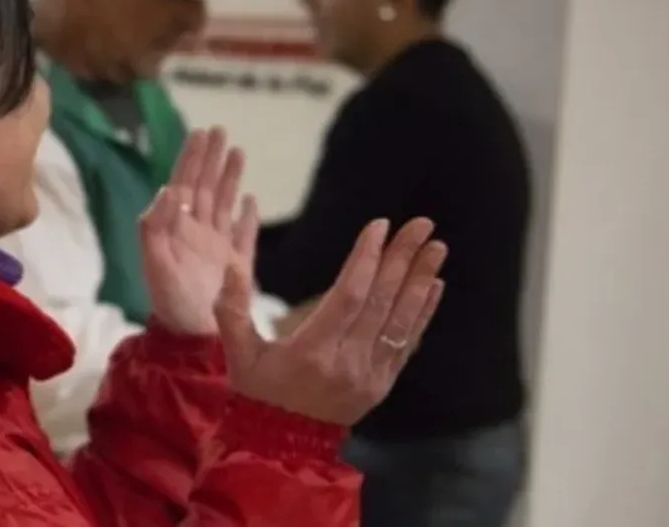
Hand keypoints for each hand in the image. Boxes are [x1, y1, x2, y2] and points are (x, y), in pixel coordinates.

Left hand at [141, 128, 258, 335]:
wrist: (193, 336)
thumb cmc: (169, 301)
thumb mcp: (154, 262)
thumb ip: (155, 225)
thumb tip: (169, 189)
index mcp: (176, 228)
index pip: (183, 184)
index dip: (191, 158)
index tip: (201, 133)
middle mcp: (196, 232)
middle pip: (205, 187)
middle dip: (211, 158)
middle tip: (220, 130)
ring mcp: (217, 247)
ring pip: (224, 203)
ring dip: (230, 178)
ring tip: (238, 151)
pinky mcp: (237, 265)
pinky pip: (244, 235)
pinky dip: (248, 217)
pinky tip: (252, 200)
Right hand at [215, 218, 446, 425]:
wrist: (281, 445)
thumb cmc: (257, 391)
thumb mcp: (237, 352)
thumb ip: (231, 308)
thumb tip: (230, 263)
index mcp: (311, 351)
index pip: (346, 296)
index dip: (365, 260)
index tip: (379, 226)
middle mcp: (347, 362)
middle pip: (380, 302)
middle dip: (403, 259)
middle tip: (421, 224)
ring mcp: (369, 374)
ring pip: (400, 321)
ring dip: (421, 280)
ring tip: (437, 247)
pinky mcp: (381, 383)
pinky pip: (406, 343)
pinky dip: (422, 313)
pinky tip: (434, 286)